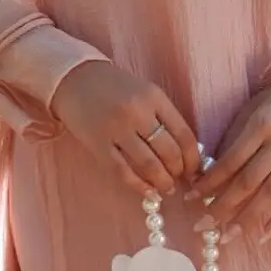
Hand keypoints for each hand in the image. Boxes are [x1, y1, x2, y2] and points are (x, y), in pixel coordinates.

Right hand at [51, 59, 202, 199]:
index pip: (184, 134)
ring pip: (148, 165)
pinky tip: (146, 191)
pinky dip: (138, 186)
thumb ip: (165, 117)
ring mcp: (116, 129)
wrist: (75, 79)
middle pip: (169, 152)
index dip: (193, 159)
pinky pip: (122, 172)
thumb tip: (186, 154)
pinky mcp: (98, 144)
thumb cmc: (116, 88)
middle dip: (178, 172)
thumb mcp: (146, 92)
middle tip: (178, 180)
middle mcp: (137, 112)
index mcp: (154, 97)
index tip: (195, 170)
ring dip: (161, 182)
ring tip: (166, 188)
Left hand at [182, 74, 270, 240]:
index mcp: (261, 125)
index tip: (190, 197)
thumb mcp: (252, 111)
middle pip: (248, 181)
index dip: (209, 182)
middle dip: (222, 206)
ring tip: (229, 235)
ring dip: (248, 218)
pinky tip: (266, 234)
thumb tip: (212, 173)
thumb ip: (235, 140)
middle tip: (203, 225)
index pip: (230, 160)